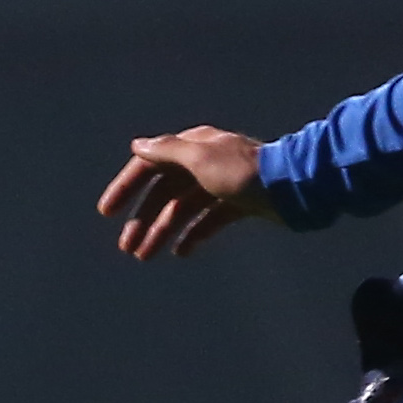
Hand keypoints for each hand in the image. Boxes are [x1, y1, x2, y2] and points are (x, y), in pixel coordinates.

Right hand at [97, 127, 272, 259]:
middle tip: (127, 248)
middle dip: (142, 219)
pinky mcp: (238, 204)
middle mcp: (204, 162)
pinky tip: (181, 252)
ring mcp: (221, 184)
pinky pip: (207, 220)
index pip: (149, 165)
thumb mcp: (201, 158)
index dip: (126, 186)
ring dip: (161, 231)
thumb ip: (167, 152)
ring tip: (145, 257)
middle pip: (164, 191)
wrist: (295, 188)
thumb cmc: (245, 172)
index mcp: (193, 147)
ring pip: (182, 209)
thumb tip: (138, 146)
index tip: (107, 212)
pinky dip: (192, 235)